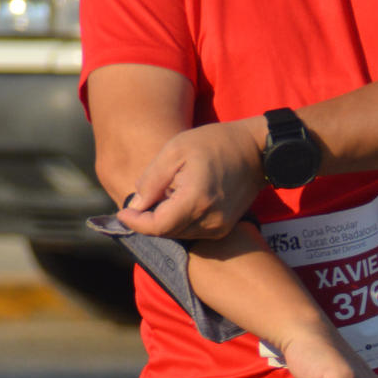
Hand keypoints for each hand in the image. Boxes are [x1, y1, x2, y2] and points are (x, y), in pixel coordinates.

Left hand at [117, 120, 263, 240]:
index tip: (122, 213)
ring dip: (165, 221)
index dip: (136, 223)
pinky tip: (179, 201)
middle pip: (167, 232)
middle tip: (140, 201)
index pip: (157, 227)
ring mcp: (219, 227)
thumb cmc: (214, 143)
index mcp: (195, 200)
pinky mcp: (225, 228)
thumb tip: (136, 206)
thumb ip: (152, 180)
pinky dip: (180, 221)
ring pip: (180, 234)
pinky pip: (193, 232)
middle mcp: (209, 220)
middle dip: (148, 221)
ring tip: (165, 196)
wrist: (255, 150)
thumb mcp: (175, 150)